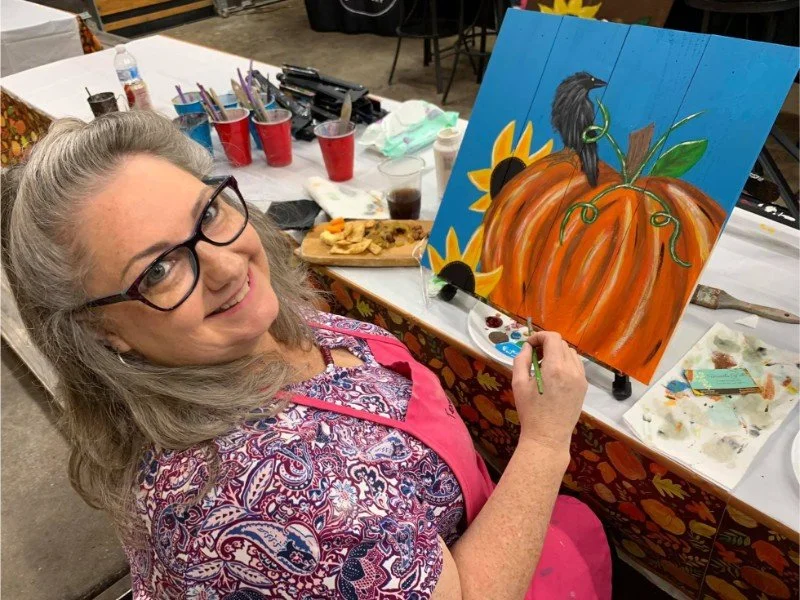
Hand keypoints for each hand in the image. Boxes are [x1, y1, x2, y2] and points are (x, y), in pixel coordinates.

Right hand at [512, 331, 586, 450]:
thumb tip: (527, 347)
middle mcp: (571, 370)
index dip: (539, 336)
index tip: (529, 344)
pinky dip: (566, 363)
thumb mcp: (518, 384)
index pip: (552, 338)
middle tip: (534, 355)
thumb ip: (522, 360)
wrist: (548, 436)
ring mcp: (581, 378)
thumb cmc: (530, 411)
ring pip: (570, 353)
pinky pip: (576, 365)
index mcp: (555, 367)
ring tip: (544, 366)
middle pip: (561, 344)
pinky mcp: (584, 386)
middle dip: (546, 344)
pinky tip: (555, 375)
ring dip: (557, 352)